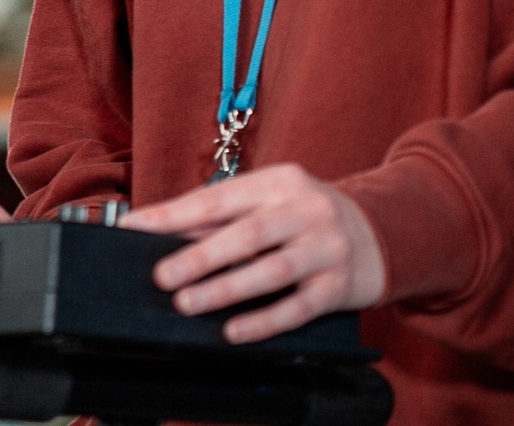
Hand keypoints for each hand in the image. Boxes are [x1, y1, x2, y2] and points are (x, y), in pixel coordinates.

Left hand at [121, 164, 385, 343]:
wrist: (379, 233)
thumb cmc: (303, 216)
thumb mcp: (269, 200)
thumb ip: (221, 214)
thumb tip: (157, 228)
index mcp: (278, 181)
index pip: (218, 198)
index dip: (174, 215)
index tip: (134, 227)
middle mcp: (305, 210)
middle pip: (247, 234)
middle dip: (200, 256)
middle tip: (162, 276)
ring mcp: (326, 248)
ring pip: (272, 271)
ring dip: (226, 289)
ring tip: (188, 303)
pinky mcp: (340, 286)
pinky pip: (298, 307)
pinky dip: (264, 321)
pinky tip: (233, 331)